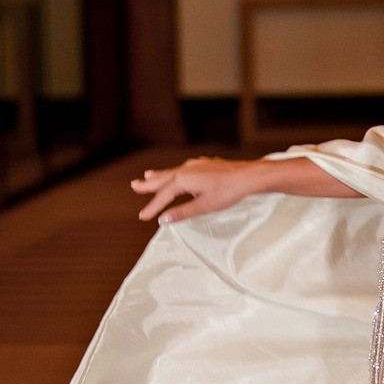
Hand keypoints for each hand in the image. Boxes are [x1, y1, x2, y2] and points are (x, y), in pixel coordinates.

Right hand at [131, 157, 260, 223]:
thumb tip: (163, 219)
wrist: (249, 176)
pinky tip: (178, 172)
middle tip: (134, 185)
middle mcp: (186, 169)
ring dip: (160, 175)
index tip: (142, 216)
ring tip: (148, 175)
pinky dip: (175, 172)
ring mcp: (196, 165)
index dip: (152, 207)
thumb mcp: (204, 206)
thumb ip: (182, 213)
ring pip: (173, 171)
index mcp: (183, 179)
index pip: (163, 196)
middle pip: (163, 178)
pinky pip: (184, 168)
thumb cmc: (228, 191)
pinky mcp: (206, 164)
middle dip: (149, 184)